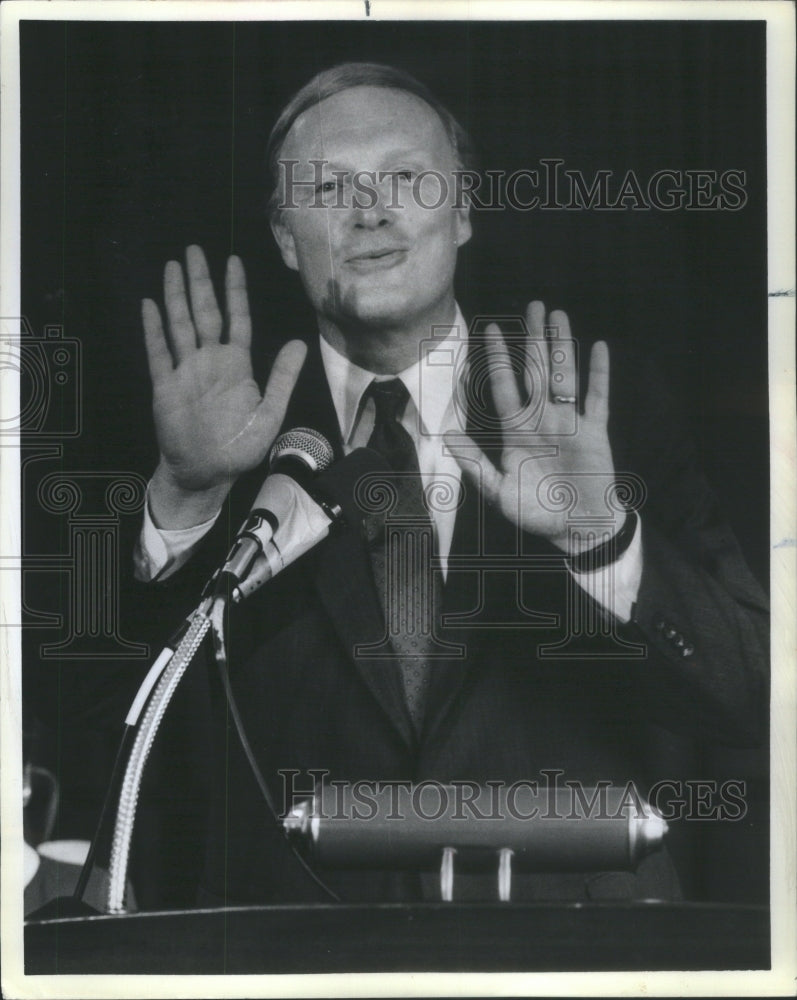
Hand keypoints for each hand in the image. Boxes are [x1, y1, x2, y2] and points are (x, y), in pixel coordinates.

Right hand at [142, 245, 305, 524]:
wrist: (207, 472)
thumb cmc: (240, 446)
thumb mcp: (270, 413)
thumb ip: (282, 378)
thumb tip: (300, 342)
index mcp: (237, 365)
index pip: (237, 318)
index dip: (235, 290)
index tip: (232, 261)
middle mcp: (211, 361)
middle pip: (205, 312)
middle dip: (200, 282)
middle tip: (194, 250)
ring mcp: (186, 370)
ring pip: (180, 325)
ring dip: (175, 296)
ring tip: (172, 266)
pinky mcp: (165, 385)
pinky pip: (158, 352)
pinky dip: (153, 329)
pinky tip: (149, 305)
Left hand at [445, 301, 623, 553]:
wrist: (578, 530)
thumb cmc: (537, 514)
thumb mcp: (500, 494)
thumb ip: (476, 465)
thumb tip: (448, 437)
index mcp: (517, 433)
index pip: (505, 388)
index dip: (497, 360)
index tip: (489, 330)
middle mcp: (542, 421)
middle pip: (536, 372)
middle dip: (533, 339)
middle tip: (532, 305)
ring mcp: (570, 424)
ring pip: (564, 376)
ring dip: (563, 346)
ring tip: (559, 316)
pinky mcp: (596, 432)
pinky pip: (598, 398)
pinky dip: (598, 374)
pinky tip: (598, 347)